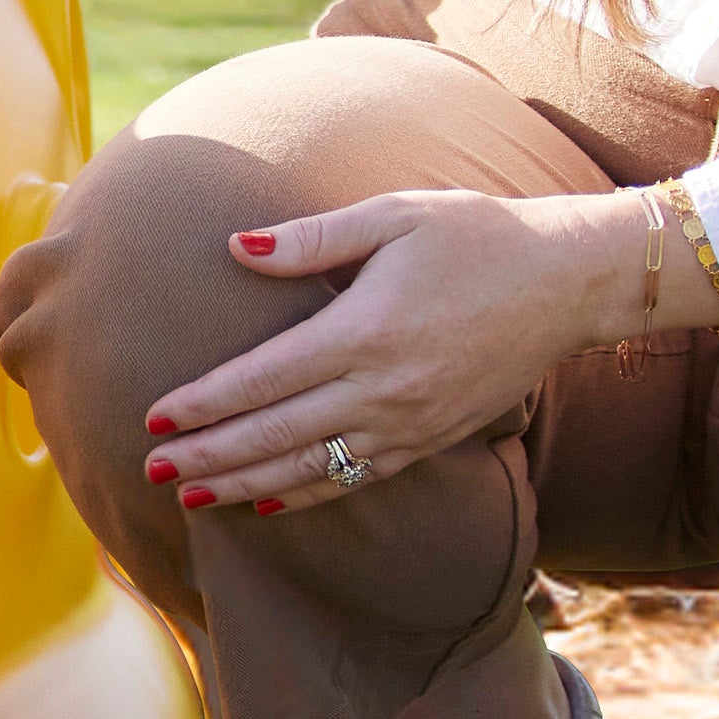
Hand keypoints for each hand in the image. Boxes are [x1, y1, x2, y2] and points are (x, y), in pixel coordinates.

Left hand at [141, 185, 657, 518]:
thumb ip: (309, 239)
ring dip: (245, 485)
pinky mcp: (432, 439)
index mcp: (363, 332)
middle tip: (150, 470)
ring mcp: (410, 423)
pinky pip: (357, 478)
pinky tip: (268, 502)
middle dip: (208, 457)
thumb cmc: (475, 236)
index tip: (154, 417)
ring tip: (189, 498)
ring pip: (310, 467)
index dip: (204, 404)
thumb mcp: (391, 215)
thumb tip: (235, 248)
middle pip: (275, 434)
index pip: (262, 380)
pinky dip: (307, 493)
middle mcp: (383, 389)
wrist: (567, 282)